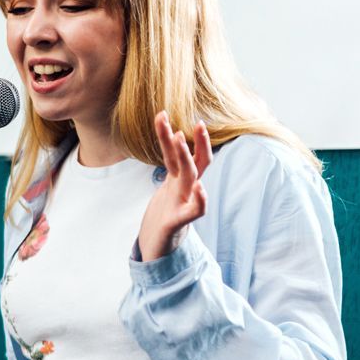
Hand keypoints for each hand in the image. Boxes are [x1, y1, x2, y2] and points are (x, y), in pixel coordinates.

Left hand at [138, 111, 210, 260]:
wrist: (158, 244)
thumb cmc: (165, 212)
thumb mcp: (168, 184)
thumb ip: (174, 163)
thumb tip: (173, 136)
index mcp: (180, 179)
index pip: (189, 154)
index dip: (188, 137)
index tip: (170, 116)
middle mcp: (185, 188)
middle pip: (192, 162)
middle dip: (195, 142)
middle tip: (196, 122)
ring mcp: (183, 203)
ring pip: (188, 177)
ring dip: (186, 157)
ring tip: (180, 137)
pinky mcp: (177, 222)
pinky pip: (194, 211)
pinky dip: (200, 200)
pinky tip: (201, 188)